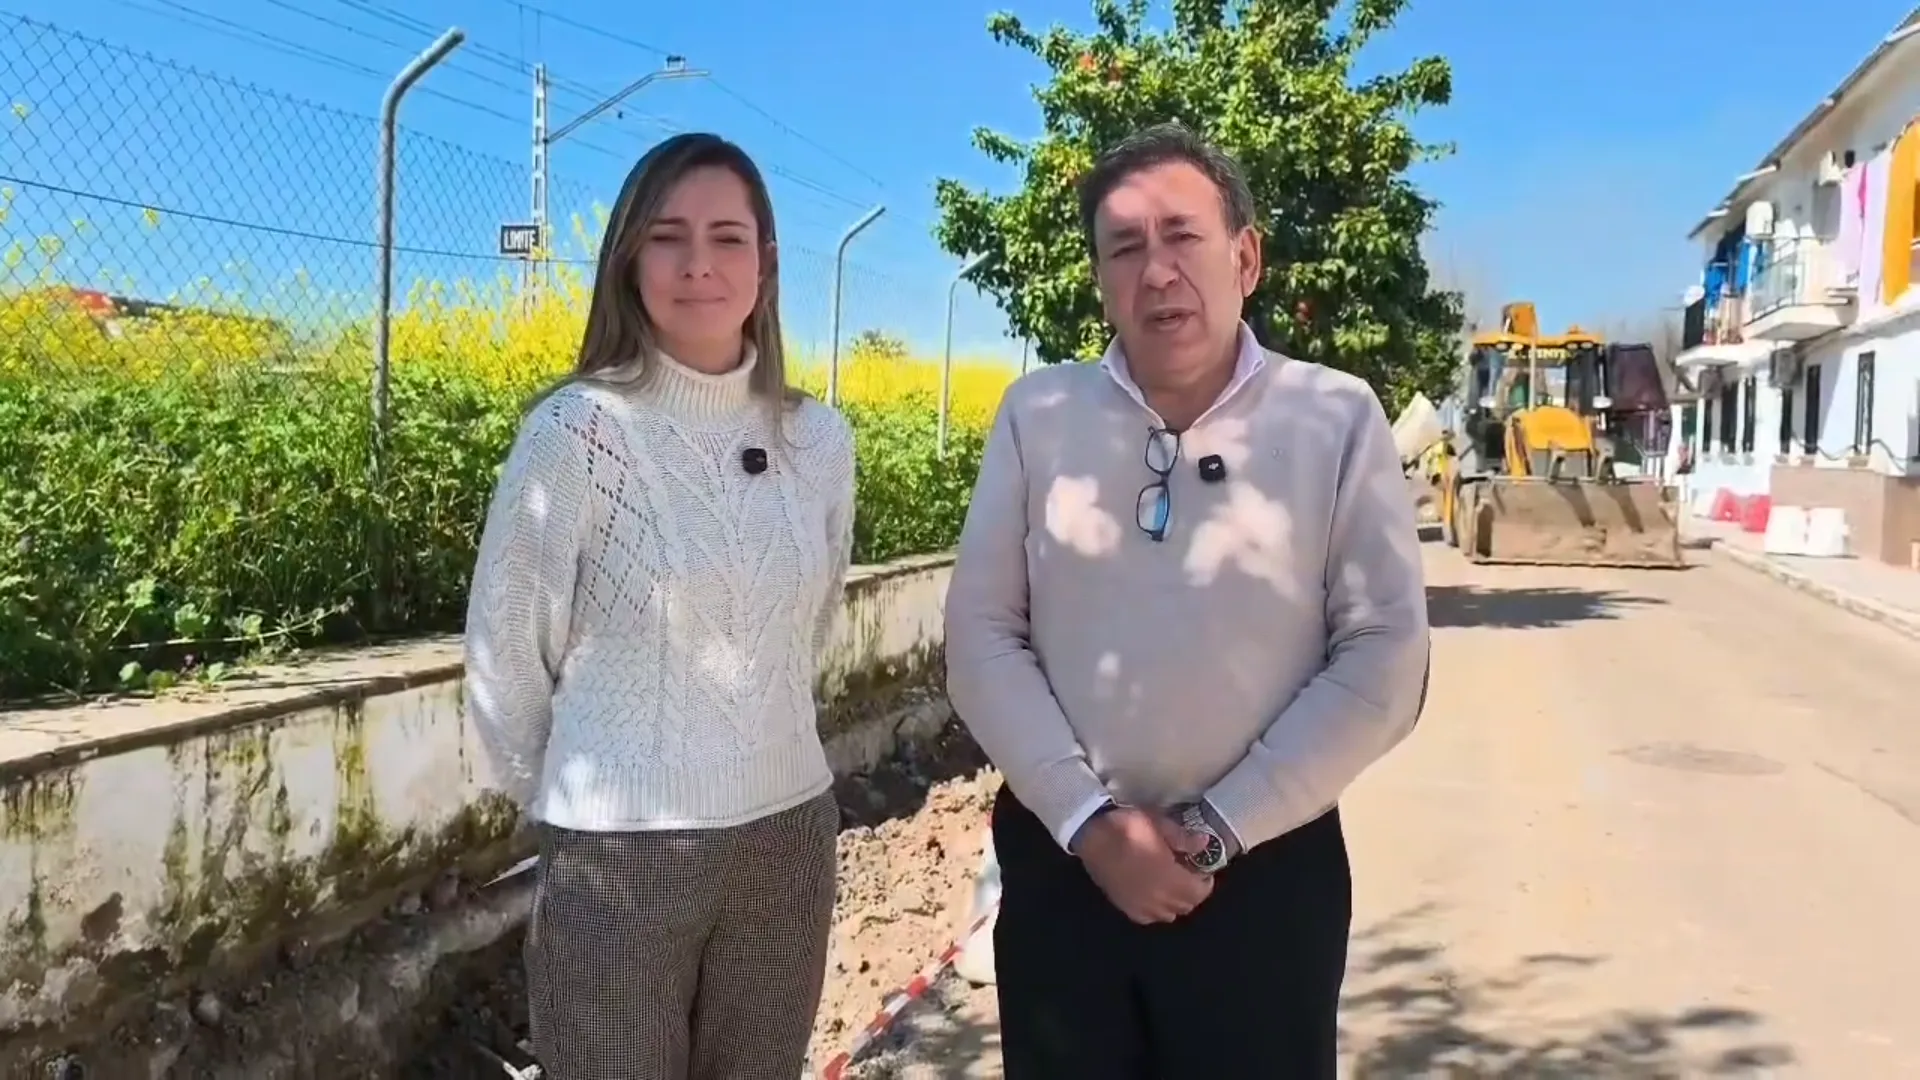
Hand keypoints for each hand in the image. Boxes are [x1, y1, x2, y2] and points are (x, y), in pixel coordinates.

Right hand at [1075, 806, 1212, 924]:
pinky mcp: (1124, 906)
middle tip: (1189, 875)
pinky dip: (1156, 910)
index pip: (1198, 893)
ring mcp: (1139, 904)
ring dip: (1175, 903)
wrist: (1091, 833)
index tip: (1203, 870)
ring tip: (1172, 885)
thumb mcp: (1159, 823)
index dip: (1205, 883)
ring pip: (1168, 915)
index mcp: (1168, 876)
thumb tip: (1204, 845)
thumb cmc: (1127, 825)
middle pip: (1186, 906)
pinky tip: (1153, 895)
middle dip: (1192, 892)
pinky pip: (1148, 917)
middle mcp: (1156, 897)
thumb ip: (1183, 838)